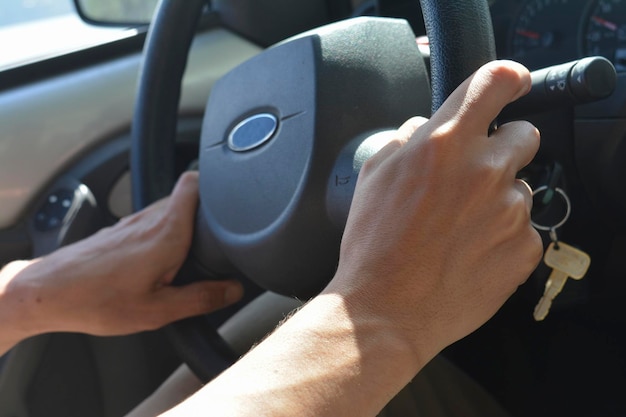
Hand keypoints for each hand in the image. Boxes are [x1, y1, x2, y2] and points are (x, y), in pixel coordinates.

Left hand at [1, 172, 242, 344]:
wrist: (46, 292)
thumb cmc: (96, 299)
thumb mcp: (158, 310)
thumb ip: (201, 298)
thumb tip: (232, 290)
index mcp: (167, 233)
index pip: (193, 183)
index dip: (215, 186)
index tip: (228, 202)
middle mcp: (149, 219)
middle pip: (185, 196)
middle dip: (204, 213)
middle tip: (215, 238)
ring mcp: (131, 222)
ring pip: (168, 210)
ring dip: (183, 224)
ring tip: (190, 253)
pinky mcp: (117, 231)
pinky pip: (150, 222)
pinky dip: (163, 234)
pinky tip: (159, 263)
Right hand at [327, 60, 542, 361]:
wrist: (387, 308)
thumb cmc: (373, 245)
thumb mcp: (373, 174)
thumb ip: (406, 138)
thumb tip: (424, 127)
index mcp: (445, 143)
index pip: (496, 81)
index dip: (508, 78)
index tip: (513, 85)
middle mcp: (485, 170)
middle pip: (524, 134)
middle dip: (502, 146)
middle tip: (473, 174)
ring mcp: (510, 210)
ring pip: (521, 185)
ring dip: (498, 197)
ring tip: (459, 226)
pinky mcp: (523, 247)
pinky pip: (525, 227)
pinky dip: (503, 234)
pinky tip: (469, 250)